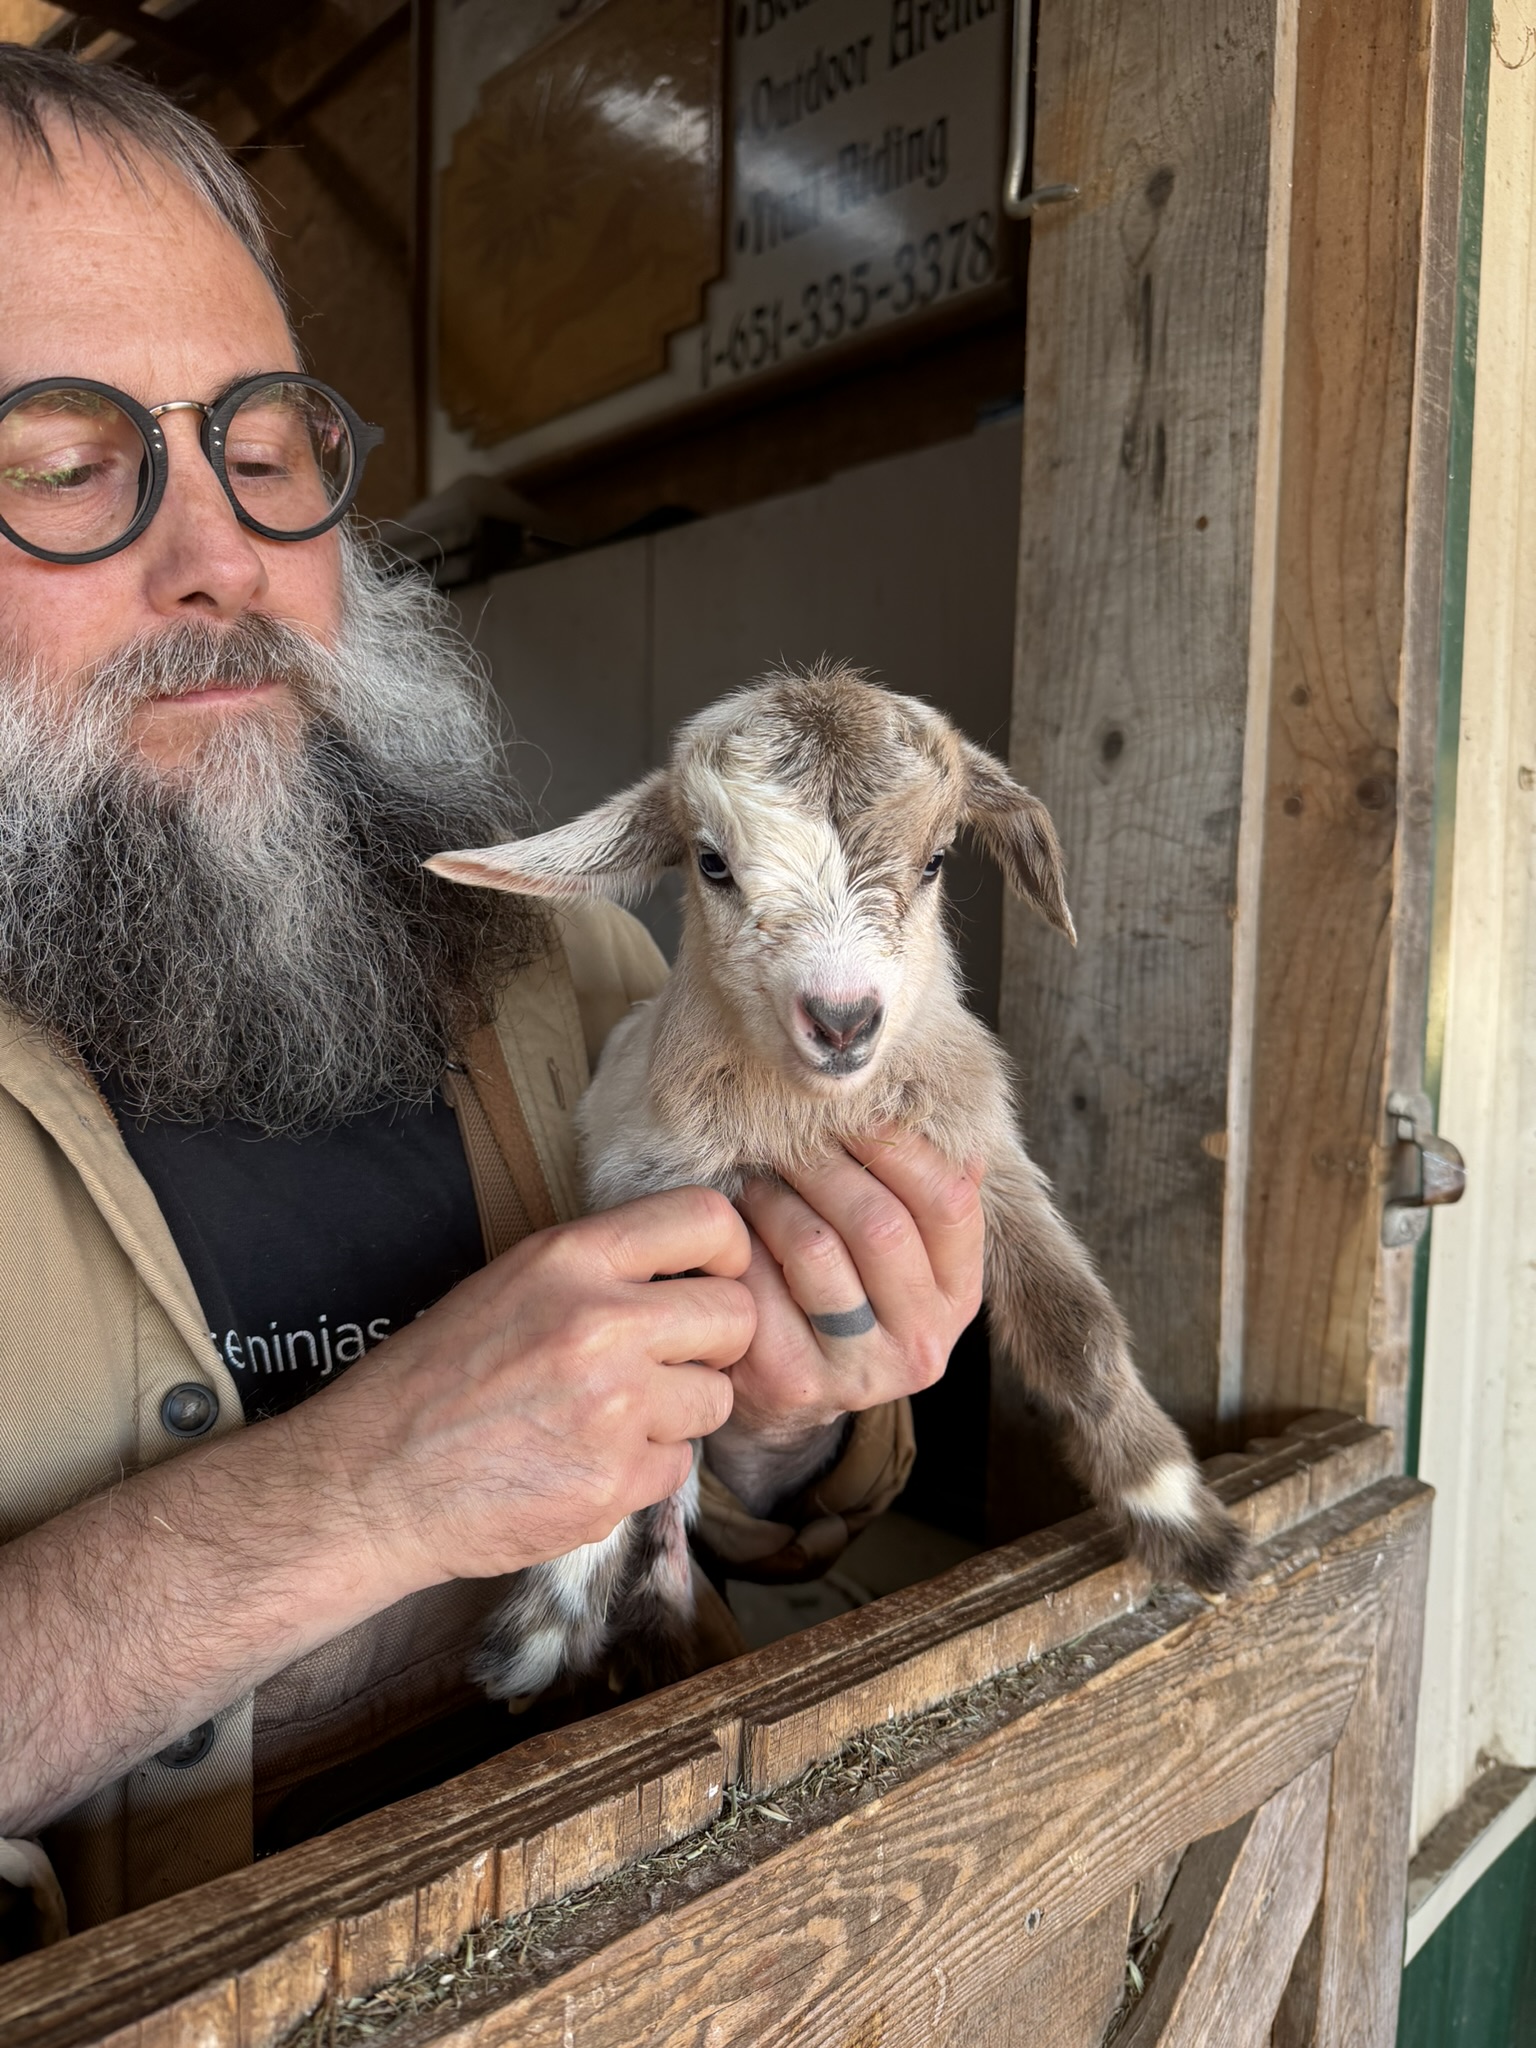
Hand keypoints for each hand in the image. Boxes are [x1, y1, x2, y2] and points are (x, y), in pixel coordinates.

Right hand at [312, 1187, 753, 1593]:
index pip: (708, 1218)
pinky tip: (585, 1463)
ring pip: (717, 1398)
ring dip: (680, 1411)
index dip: (729, 1252)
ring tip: (611, 1417)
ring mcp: (614, 1408)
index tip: (714, 1277)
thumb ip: (601, 1269)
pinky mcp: (614, 1483)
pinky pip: (679, 1466)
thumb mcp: (512, 1283)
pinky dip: (644, 1469)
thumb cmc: (435, 1378)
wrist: (372, 1481)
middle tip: (671, 1361)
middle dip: (715, 1341)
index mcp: (570, 1259)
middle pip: (737, 1315)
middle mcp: (602, 1323)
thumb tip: (692, 1266)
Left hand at [707, 1128, 984, 1503]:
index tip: (853, 1108)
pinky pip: (759, 1285)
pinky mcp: (793, 1382)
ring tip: (757, 1183)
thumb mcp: (904, 1254)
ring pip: (815, 1248)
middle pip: (879, 1224)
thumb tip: (947, 1114)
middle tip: (787, 1136)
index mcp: (959, 1296)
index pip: (950, 1203)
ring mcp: (860, 1370)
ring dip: (776, 1199)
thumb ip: (925, 1192)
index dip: (900, 1145)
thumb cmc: (848, 1293)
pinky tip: (732, 1233)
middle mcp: (923, 1341)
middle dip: (824, 1165)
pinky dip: (740, 1244)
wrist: (792, 1393)